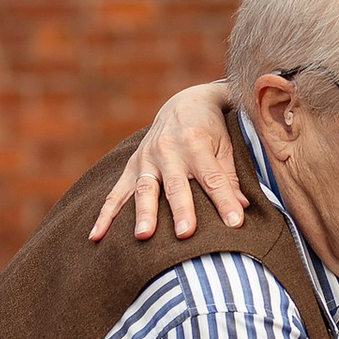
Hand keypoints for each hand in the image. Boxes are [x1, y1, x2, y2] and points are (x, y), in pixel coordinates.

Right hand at [87, 80, 245, 242]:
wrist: (184, 102)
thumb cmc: (211, 130)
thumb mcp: (226, 146)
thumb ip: (231, 177)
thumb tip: (241, 209)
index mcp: (196, 142)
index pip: (213, 177)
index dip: (225, 200)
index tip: (235, 224)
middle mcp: (168, 149)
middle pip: (176, 184)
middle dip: (181, 209)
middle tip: (185, 233)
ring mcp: (146, 158)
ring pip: (144, 188)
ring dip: (143, 213)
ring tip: (143, 236)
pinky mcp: (132, 166)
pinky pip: (116, 192)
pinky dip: (105, 215)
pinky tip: (96, 236)